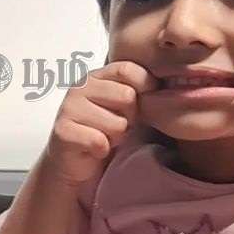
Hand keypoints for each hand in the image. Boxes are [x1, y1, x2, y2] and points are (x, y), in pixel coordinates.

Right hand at [44, 61, 157, 185]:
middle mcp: (80, 87)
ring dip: (116, 137)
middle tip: (116, 126)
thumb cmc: (104, 132)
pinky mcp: (63, 131)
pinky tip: (94, 149)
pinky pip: (100, 141)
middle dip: (129, 118)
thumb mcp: (124, 107)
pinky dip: (102, 150)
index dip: (143, 88)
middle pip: (127, 96)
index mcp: (96, 76)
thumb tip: (170, 85)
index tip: (140, 106)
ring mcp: (68, 107)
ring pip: (117, 123)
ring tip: (104, 137)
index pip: (129, 69)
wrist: (75, 164)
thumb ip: (138, 91)